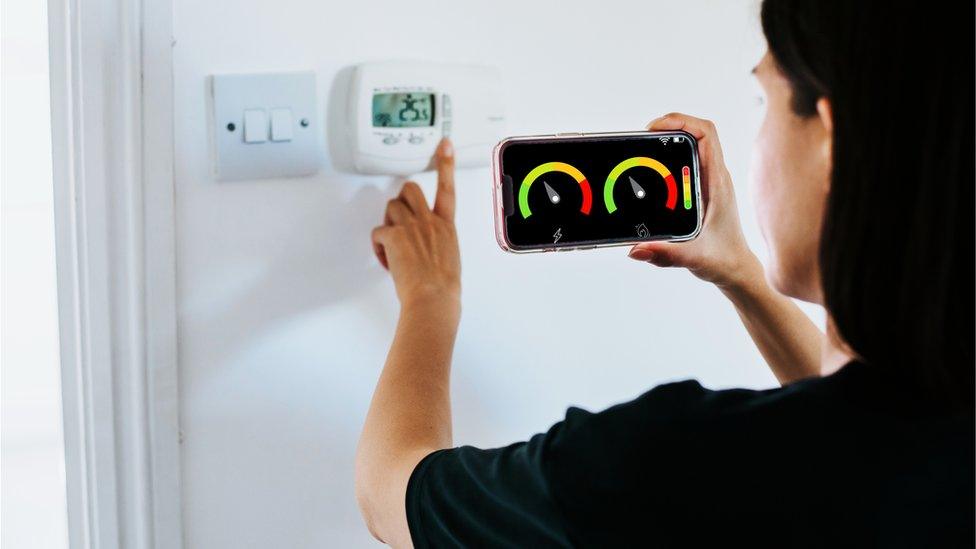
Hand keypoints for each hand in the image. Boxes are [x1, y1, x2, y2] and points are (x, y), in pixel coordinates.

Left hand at [371, 139, 460, 312]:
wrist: (434, 299)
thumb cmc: (443, 287)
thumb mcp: (449, 258)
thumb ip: (438, 243)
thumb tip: (428, 247)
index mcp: (446, 226)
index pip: (448, 187)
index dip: (445, 163)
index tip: (444, 145)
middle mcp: (430, 221)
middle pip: (410, 189)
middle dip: (401, 199)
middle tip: (399, 219)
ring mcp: (411, 227)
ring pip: (391, 207)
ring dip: (388, 223)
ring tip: (392, 246)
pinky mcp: (394, 237)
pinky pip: (378, 232)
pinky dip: (378, 246)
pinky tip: (386, 259)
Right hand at [628, 113, 761, 289]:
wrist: (737, 270)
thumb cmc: (723, 261)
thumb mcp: (694, 258)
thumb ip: (665, 254)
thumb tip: (636, 249)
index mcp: (717, 184)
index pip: (707, 134)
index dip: (681, 121)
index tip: (654, 128)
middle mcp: (715, 177)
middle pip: (697, 133)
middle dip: (669, 126)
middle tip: (642, 137)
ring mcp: (710, 181)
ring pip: (693, 145)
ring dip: (670, 139)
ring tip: (644, 146)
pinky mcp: (703, 189)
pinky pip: (689, 161)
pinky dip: (670, 155)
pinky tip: (653, 168)